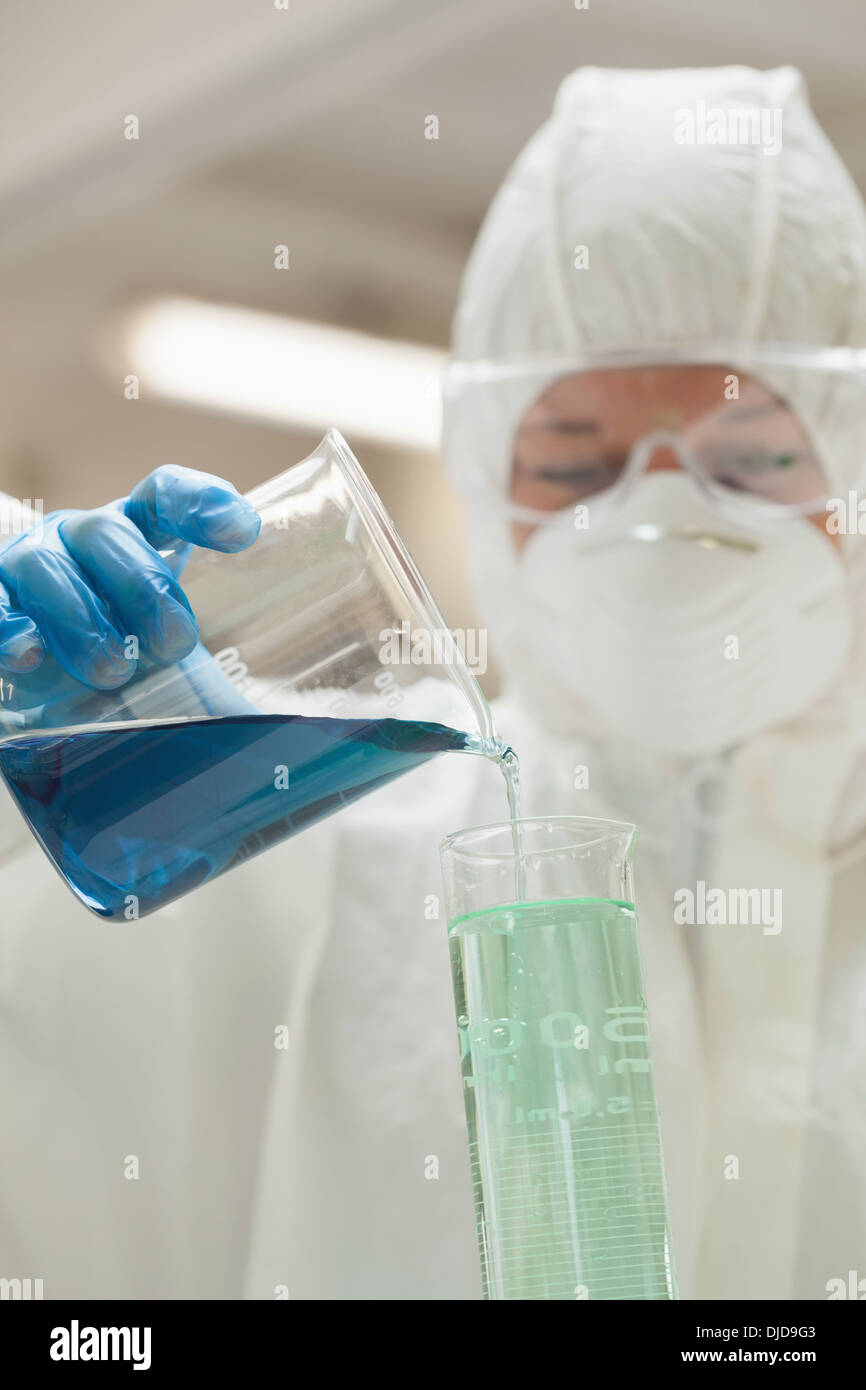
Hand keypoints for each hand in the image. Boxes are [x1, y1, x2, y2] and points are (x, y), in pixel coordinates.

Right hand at [0, 466, 259, 690]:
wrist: (54, 695)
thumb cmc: (130, 665)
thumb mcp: (176, 668)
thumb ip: (220, 688)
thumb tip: (275, 742)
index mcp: (136, 537)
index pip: (164, 497)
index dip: (200, 503)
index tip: (242, 531)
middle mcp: (79, 540)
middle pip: (107, 531)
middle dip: (144, 587)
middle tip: (174, 645)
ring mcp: (27, 568)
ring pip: (44, 566)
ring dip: (81, 618)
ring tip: (114, 670)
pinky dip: (7, 628)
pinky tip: (30, 655)